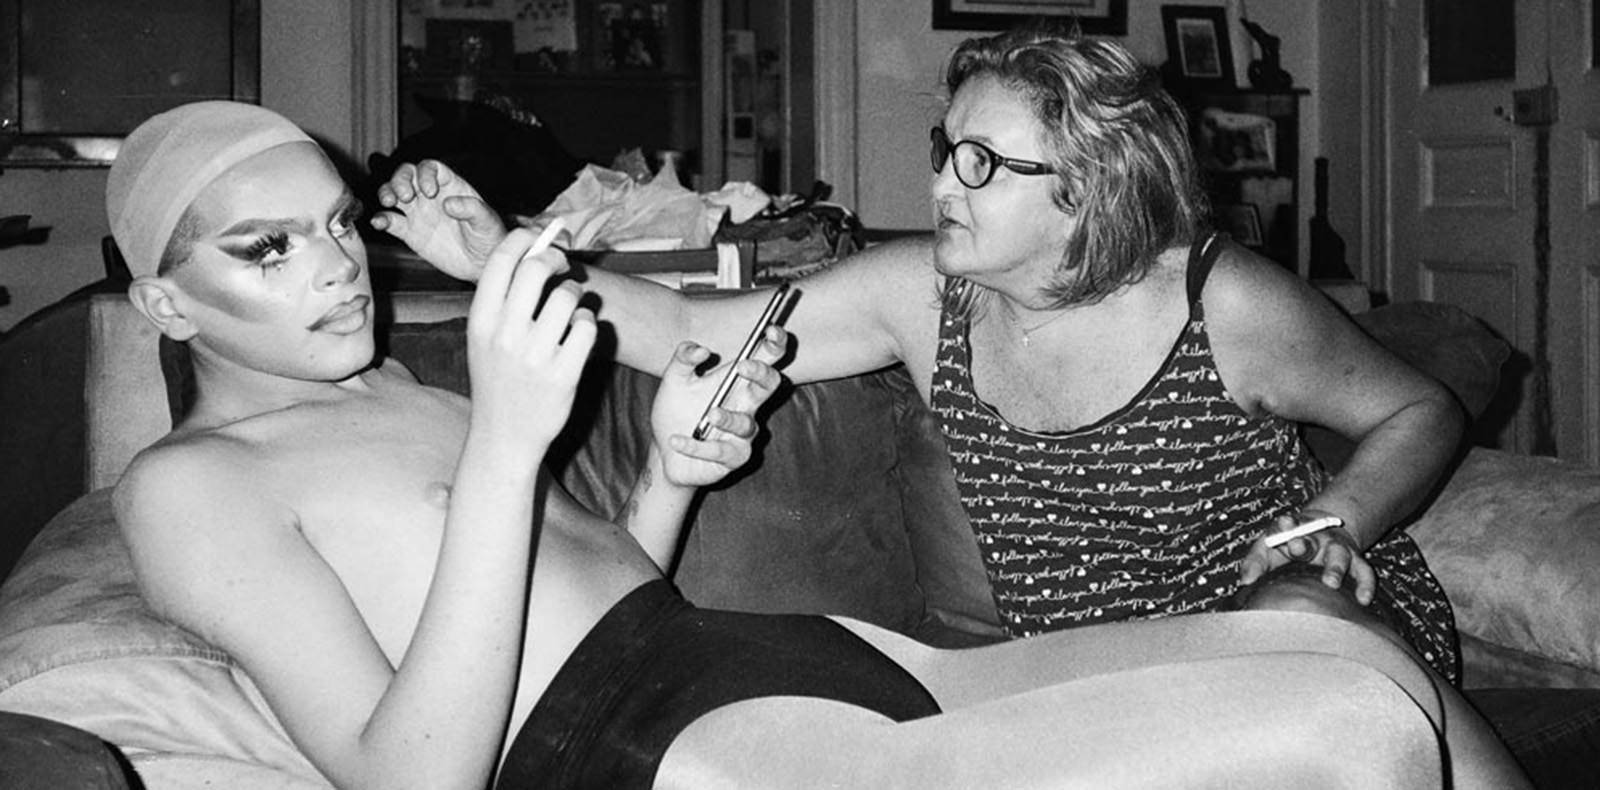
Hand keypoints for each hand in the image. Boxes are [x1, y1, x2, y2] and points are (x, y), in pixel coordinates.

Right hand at [372, 159, 508, 281]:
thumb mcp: (486, 221)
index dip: (425, 174)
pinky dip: (381, 219)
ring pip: (394, 193)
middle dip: (400, 180)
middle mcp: (430, 196)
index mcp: (449, 186)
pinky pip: (390, 221)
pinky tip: (379, 222)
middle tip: (405, 197)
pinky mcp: (410, 233)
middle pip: (406, 175)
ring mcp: (418, 213)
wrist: (482, 264)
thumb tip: (448, 203)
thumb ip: (471, 209)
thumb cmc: (489, 238)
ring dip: (386, 193)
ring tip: (389, 203)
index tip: (430, 192)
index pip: (430, 168)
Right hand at [466, 226, 591, 458]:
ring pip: (568, 296)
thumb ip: (502, 297)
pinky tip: (579, 332)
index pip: (502, 261)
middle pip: (536, 268)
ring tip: (570, 307)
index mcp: (480, 321)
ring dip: (576, 294)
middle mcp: (505, 335)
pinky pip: (587, 326)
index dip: (525, 239)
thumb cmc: (498, 379)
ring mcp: (535, 356)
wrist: (505, 436)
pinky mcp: (564, 374)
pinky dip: (587, 322)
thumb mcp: (485, 338)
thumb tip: (532, 246)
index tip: (538, 237)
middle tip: (562, 263)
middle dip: (554, 257)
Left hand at [650, 326, 786, 486]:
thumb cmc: (676, 411)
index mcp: (737, 381)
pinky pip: (722, 452)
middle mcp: (746, 405)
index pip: (767, 359)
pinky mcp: (733, 458)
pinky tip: (676, 440)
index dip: (775, 343)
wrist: (664, 450)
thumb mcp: (674, 380)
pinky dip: (697, 446)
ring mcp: (743, 434)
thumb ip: (683, 359)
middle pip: (769, 385)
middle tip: (742, 366)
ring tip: (710, 414)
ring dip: (728, 418)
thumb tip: (701, 350)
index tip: (770, 330)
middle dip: (761, 373)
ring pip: (746, 424)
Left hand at [1238, 511, 1376, 604]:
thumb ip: (1255, 562)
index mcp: (1293, 532)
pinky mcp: (1355, 563)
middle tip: (1298, 548)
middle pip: (1312, 539)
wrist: (1325, 531)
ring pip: (1340, 555)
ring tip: (1331, 582)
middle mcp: (1317, 539)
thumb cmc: (1289, 546)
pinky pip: (1364, 572)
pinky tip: (1363, 599)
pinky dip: (1365, 584)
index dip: (1285, 525)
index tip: (1284, 523)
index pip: (1287, 525)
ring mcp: (1338, 549)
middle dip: (1305, 544)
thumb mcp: (1268, 548)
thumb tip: (1246, 582)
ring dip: (1335, 567)